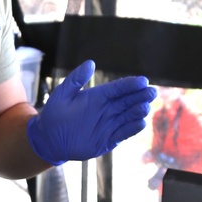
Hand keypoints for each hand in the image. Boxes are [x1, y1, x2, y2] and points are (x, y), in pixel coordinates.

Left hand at [27, 60, 156, 165]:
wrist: (49, 138)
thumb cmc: (54, 114)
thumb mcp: (63, 93)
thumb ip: (76, 79)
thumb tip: (90, 63)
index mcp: (98, 96)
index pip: (118, 88)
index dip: (130, 85)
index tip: (143, 81)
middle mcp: (106, 109)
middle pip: (127, 101)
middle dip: (140, 96)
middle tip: (152, 92)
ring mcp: (109, 124)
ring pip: (128, 116)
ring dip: (138, 111)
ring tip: (145, 106)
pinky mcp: (108, 139)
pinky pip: (123, 133)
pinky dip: (132, 128)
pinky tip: (140, 123)